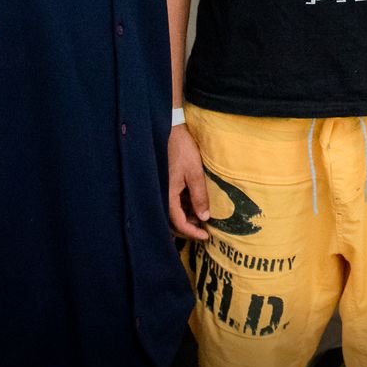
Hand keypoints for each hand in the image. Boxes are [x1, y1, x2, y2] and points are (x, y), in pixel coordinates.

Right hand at [168, 122, 209, 239]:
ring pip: (171, 213)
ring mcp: (161, 189)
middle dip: (188, 228)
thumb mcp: (194, 173)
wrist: (169, 130)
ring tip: (201, 217)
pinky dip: (182, 208)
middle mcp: (161, 195)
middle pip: (172, 222)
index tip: (206, 237)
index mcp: (167, 195)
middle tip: (204, 230)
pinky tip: (193, 205)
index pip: (178, 223)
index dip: (192, 232)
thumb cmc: (182, 149)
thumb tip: (204, 217)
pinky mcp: (163, 184)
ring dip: (185, 218)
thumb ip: (199, 196)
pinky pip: (171, 203)